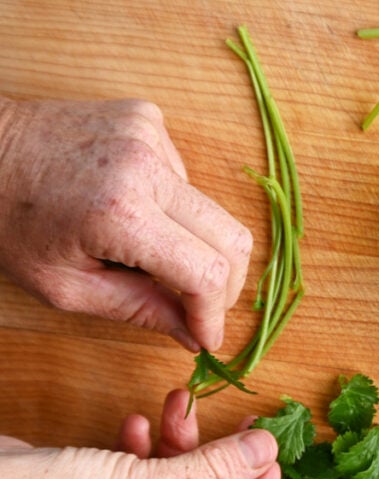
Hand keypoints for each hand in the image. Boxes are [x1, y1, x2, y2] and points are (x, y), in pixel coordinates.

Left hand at [0, 97, 252, 351]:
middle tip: (200, 308)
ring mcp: (150, 135)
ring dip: (192, 242)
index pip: (205, 272)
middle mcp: (144, 166)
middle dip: (224, 285)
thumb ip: (138, 310)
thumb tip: (194, 335)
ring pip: (211, 210)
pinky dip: (171, 206)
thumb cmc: (6, 221)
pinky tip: (131, 207)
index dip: (213, 313)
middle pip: (231, 237)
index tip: (207, 337)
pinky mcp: (149, 118)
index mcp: (118, 213)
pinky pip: (185, 178)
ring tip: (143, 249)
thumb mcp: (63, 286)